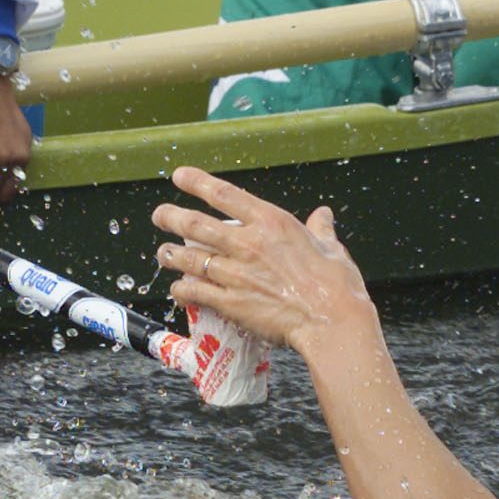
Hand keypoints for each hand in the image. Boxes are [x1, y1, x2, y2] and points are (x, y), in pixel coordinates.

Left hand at [151, 165, 375, 353]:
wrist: (332, 322)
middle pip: (197, 224)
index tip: (180, 176)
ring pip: (191, 258)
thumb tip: (323, 215)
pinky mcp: (231, 302)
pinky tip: (178, 289)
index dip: (197, 182)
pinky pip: (197, 292)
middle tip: (160, 215)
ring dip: (172, 255)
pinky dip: (183, 289)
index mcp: (272, 223)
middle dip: (172, 217)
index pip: (225, 195)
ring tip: (163, 254)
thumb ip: (321, 229)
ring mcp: (237, 273)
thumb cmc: (338, 285)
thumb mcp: (332, 248)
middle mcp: (249, 244)